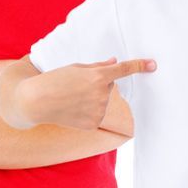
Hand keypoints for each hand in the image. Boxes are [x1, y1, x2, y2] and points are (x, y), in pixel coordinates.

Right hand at [20, 58, 154, 130]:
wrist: (35, 102)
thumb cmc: (54, 80)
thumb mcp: (76, 68)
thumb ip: (99, 66)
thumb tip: (115, 63)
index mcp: (98, 76)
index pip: (123, 70)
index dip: (139, 66)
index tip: (153, 65)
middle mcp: (102, 94)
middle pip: (109, 85)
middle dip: (97, 83)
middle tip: (76, 85)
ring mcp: (98, 111)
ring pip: (103, 100)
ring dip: (92, 97)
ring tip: (72, 97)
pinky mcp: (93, 124)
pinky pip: (97, 114)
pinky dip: (88, 111)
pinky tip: (73, 109)